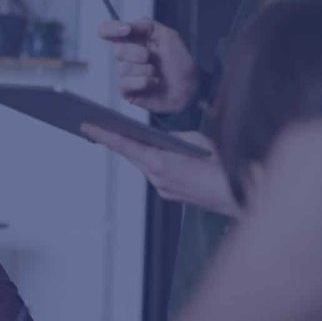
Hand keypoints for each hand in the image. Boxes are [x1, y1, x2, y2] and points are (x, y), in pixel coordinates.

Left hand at [83, 125, 238, 215]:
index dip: (103, 134)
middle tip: (102, 127)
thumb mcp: (193, 140)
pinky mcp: (170, 194)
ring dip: (140, 153)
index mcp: (158, 161)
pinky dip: (156, 164)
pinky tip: (159, 157)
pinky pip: (157, 175)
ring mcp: (163, 188)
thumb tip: (162, 139)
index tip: (87, 126)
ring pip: (145, 166)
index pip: (123, 145)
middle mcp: (156, 177)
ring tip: (130, 137)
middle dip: (120, 141)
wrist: (235, 192)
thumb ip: (172, 138)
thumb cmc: (218, 163)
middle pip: (132, 155)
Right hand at [99, 19, 197, 114]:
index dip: (111, 28)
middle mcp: (126, 56)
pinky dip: (144, 82)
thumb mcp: (169, 37)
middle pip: (117, 50)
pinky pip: (125, 83)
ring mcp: (125, 74)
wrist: (189, 89)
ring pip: (123, 68)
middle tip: (151, 58)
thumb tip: (128, 24)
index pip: (108, 30)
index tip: (126, 30)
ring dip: (146, 70)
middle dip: (138, 53)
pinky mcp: (126, 91)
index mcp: (134, 40)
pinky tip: (154, 84)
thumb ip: (148, 26)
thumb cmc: (180, 63)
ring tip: (157, 74)